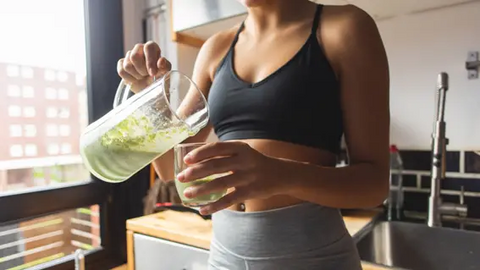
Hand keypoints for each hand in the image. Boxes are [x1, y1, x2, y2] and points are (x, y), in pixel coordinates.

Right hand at [117, 41, 171, 92]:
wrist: (150, 87)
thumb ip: (165, 67)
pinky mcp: (121, 63)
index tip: (152, 73)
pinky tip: (135, 79)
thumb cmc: (159, 77)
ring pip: (127, 66)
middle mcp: (139, 48)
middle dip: (142, 70)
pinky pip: (121, 71)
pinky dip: (129, 79)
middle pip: (134, 56)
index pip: (148, 47)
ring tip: (142, 77)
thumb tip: (161, 61)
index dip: (150, 61)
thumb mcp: (165, 73)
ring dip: (136, 76)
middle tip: (148, 75)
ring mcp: (129, 55)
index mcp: (151, 47)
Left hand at [176, 141, 291, 214]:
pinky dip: (214, 206)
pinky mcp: (250, 192)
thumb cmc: (254, 162)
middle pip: (215, 166)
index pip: (217, 148)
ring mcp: (247, 177)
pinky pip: (228, 200)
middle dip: (196, 172)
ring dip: (201, 190)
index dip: (200, 153)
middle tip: (181, 178)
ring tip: (187, 194)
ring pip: (220, 184)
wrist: (281, 174)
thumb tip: (194, 161)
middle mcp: (244, 161)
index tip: (186, 160)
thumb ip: (224, 153)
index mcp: (240, 148)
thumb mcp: (243, 151)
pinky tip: (203, 210)